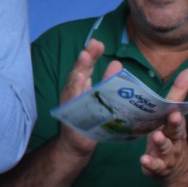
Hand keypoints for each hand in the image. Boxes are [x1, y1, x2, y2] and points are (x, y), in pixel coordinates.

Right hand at [53, 41, 112, 158]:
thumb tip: (116, 63)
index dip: (91, 55)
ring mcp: (70, 104)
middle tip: (93, 44)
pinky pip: (74, 102)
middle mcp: (73, 92)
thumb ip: (107, 81)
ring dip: (79, 70)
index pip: (86, 67)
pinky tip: (80, 80)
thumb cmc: (90, 119)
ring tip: (85, 56)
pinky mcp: (71, 115)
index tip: (98, 42)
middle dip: (85, 58)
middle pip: (79, 72)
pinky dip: (76, 91)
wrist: (78, 143)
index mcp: (80, 86)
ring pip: (74, 85)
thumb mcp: (101, 97)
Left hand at [140, 68, 187, 182]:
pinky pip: (154, 167)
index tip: (179, 102)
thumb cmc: (172, 138)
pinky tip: (144, 161)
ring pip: (165, 149)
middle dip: (176, 124)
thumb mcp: (174, 118)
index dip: (179, 106)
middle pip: (176, 131)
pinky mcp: (157, 168)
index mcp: (175, 126)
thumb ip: (176, 94)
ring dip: (161, 143)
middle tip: (174, 116)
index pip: (178, 114)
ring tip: (156, 136)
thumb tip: (186, 69)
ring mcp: (167, 155)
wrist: (180, 173)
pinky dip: (150, 164)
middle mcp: (175, 140)